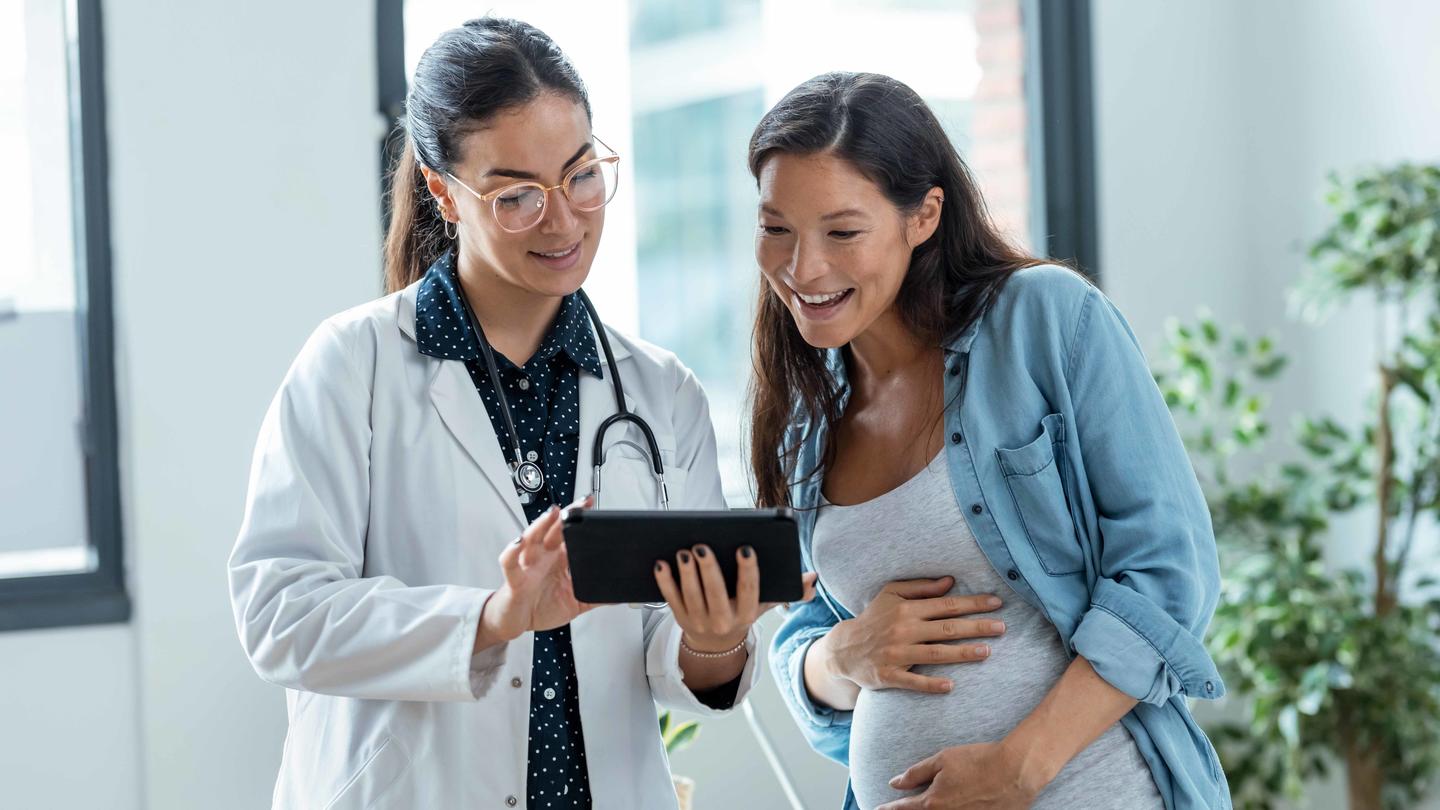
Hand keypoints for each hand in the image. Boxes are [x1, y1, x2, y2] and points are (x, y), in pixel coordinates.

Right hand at [476, 497, 595, 649]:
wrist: (514, 621)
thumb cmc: (540, 607)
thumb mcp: (574, 603)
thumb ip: (595, 598)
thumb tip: (618, 595)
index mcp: (559, 559)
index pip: (570, 533)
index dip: (579, 519)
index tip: (592, 506)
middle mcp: (543, 557)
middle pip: (553, 530)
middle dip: (566, 515)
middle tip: (581, 503)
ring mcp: (528, 565)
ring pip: (532, 539)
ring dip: (541, 525)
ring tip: (551, 514)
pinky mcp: (514, 578)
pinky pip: (510, 562)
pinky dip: (512, 550)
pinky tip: (518, 542)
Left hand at [652, 544, 817, 652]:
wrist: (716, 644)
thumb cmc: (742, 612)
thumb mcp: (766, 605)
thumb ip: (790, 591)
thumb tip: (812, 578)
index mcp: (746, 614)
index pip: (750, 591)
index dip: (748, 571)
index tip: (745, 548)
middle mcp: (723, 621)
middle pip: (715, 594)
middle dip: (708, 570)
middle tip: (701, 546)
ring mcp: (699, 622)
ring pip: (691, 596)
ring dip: (685, 574)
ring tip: (683, 551)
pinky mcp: (680, 619)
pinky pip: (671, 600)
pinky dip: (664, 582)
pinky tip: (661, 564)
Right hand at [826, 577, 1004, 692]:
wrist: (844, 649)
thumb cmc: (873, 618)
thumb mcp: (891, 594)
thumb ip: (921, 588)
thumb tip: (950, 581)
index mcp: (906, 609)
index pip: (946, 605)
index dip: (972, 603)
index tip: (996, 602)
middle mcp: (903, 630)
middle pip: (946, 628)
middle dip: (976, 627)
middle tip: (1002, 627)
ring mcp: (896, 654)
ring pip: (936, 654)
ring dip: (962, 653)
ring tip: (987, 651)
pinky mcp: (889, 676)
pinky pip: (913, 681)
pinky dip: (931, 684)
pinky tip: (950, 686)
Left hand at [877, 741, 1045, 809]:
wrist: (1014, 772)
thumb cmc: (978, 761)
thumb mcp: (942, 759)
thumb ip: (916, 773)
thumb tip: (895, 783)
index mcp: (933, 802)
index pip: (904, 808)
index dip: (889, 809)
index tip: (878, 808)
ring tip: (920, 807)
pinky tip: (945, 808)